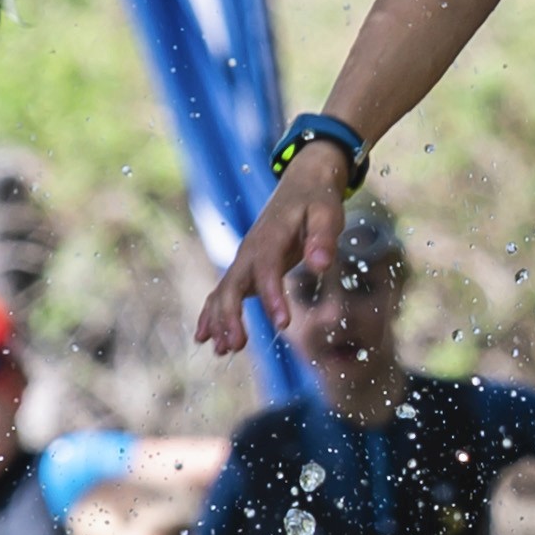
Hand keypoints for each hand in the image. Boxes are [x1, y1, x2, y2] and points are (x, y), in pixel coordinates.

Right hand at [196, 153, 342, 358]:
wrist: (302, 183)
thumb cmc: (317, 200)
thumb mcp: (327, 213)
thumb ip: (323, 238)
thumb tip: (322, 265)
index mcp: (270, 236)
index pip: (267, 269)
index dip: (272, 297)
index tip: (283, 324)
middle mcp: (250, 249)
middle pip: (232, 285)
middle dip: (230, 316)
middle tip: (235, 347)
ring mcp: (244, 259)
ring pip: (223, 292)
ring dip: (219, 320)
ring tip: (221, 351)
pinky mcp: (246, 267)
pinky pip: (224, 292)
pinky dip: (214, 314)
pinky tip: (207, 338)